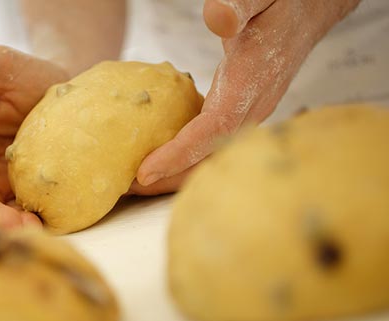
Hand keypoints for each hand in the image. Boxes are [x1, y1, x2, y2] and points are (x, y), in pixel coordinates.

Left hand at [133, 0, 361, 192]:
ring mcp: (248, 114)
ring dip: (175, 173)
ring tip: (136, 184)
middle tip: (127, 189)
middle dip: (169, 177)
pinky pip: (210, 144)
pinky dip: (184, 157)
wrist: (307, 15)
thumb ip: (239, 4)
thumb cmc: (281, 5)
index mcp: (250, 80)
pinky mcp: (241, 114)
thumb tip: (216, 17)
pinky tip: (159, 160)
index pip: (214, 127)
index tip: (144, 172)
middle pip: (209, 155)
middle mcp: (252, 106)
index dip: (179, 153)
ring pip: (210, 155)